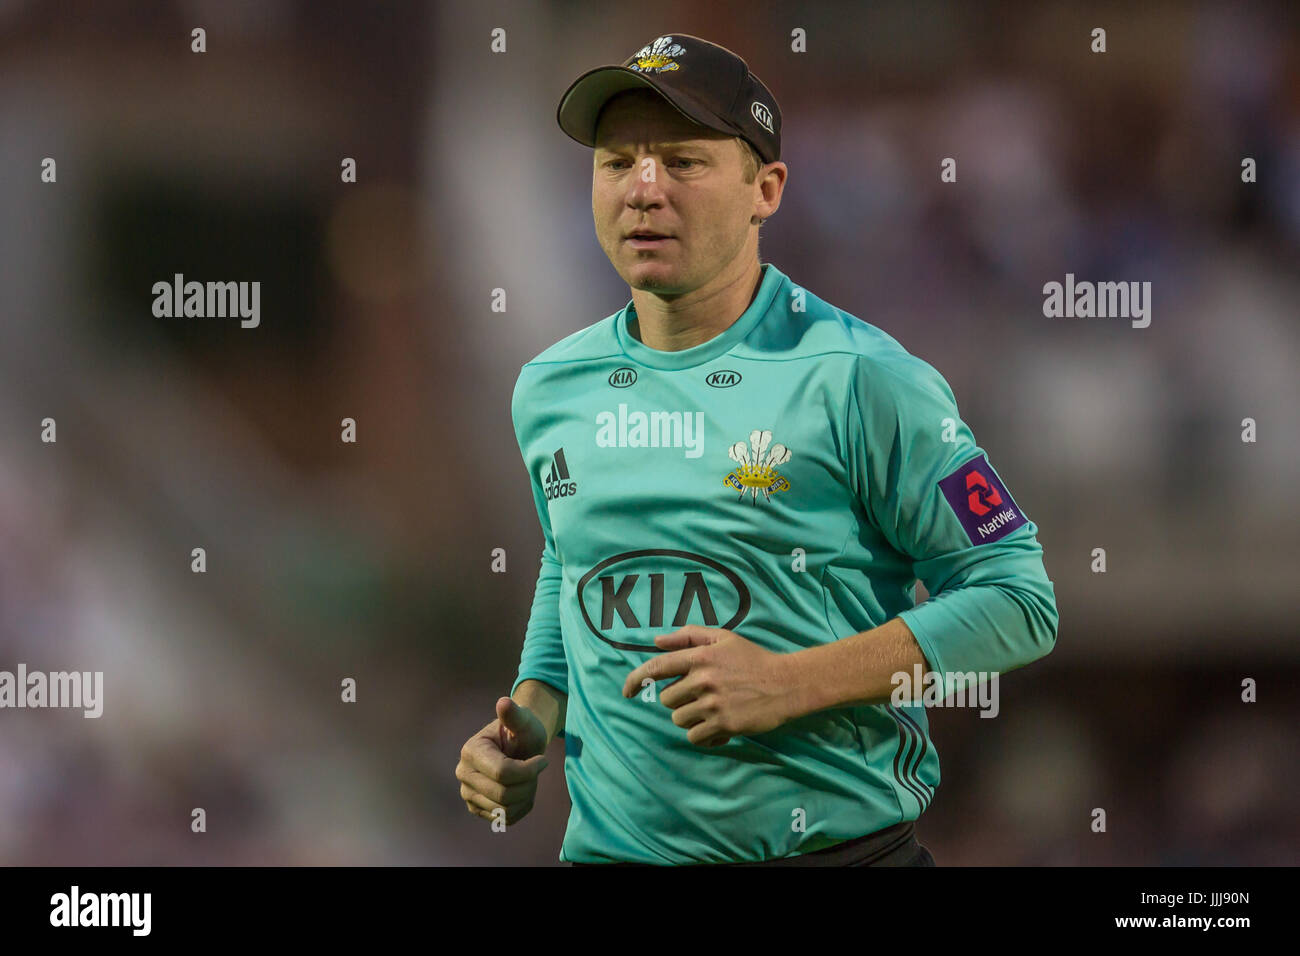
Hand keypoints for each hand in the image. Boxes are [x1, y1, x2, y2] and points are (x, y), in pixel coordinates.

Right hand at [456, 697, 549, 824]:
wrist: (519, 746)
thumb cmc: (523, 732)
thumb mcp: (524, 721)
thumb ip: (515, 714)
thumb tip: (504, 703)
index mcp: (471, 751)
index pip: (503, 773)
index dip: (529, 770)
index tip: (544, 760)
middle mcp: (463, 774)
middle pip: (503, 795)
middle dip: (528, 784)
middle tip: (536, 769)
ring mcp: (468, 794)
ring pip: (505, 810)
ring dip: (526, 795)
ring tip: (528, 778)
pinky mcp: (477, 809)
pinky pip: (506, 819)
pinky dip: (521, 806)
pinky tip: (522, 789)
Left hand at [621, 625, 797, 746]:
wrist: (785, 683)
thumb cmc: (753, 659)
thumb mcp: (723, 638)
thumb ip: (688, 635)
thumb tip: (656, 641)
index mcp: (700, 656)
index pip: (657, 667)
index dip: (636, 679)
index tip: (627, 691)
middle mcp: (703, 679)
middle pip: (667, 700)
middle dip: (678, 701)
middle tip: (700, 697)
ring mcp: (713, 704)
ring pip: (679, 719)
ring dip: (690, 718)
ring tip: (711, 711)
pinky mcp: (724, 725)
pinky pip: (696, 737)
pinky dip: (703, 735)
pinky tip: (718, 728)